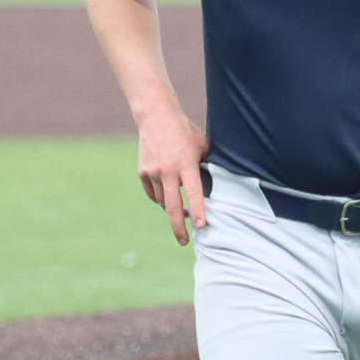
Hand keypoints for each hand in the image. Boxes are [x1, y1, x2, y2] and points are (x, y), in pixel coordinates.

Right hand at [137, 108, 208, 245]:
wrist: (156, 117)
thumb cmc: (185, 132)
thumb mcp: (203, 146)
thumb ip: (206, 166)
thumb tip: (216, 187)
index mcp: (186, 164)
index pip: (194, 192)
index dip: (199, 210)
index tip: (202, 226)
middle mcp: (167, 170)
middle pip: (172, 206)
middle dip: (178, 227)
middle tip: (184, 242)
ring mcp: (153, 172)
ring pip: (162, 201)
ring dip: (172, 210)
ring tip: (182, 214)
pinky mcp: (143, 172)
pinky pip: (152, 193)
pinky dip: (160, 198)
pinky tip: (168, 196)